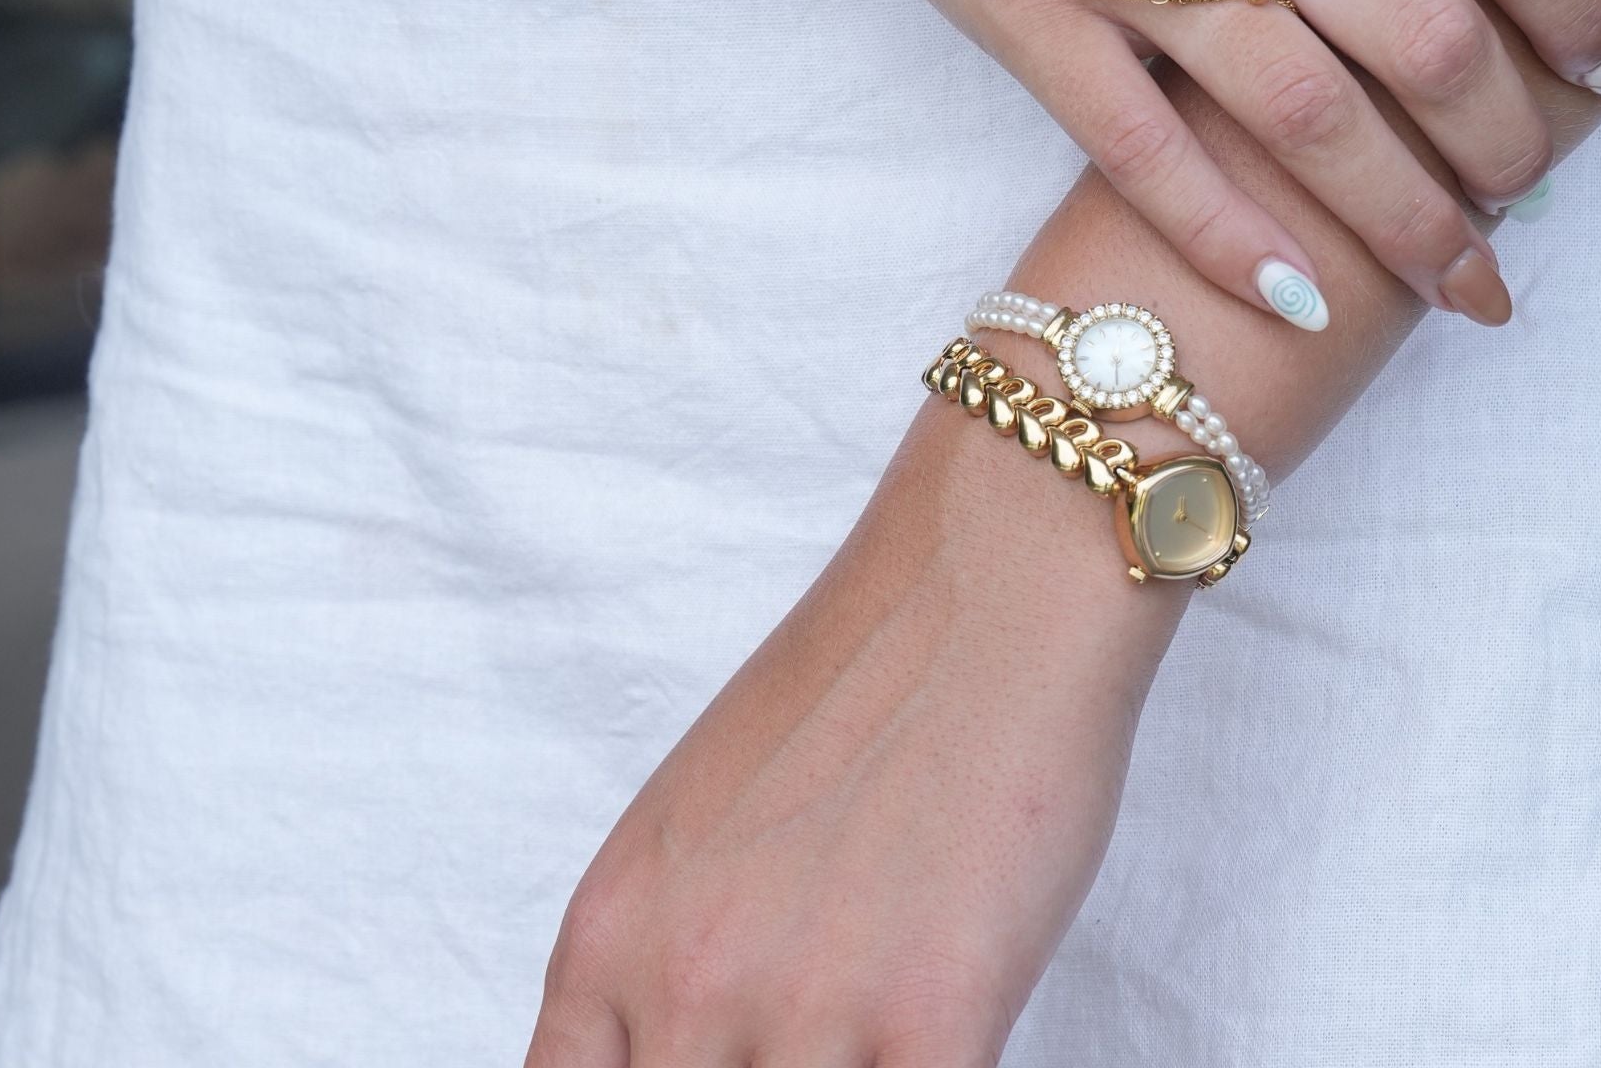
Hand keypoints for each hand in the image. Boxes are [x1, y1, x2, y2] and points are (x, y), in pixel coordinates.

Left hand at [524, 399, 1184, 1067]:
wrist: (992, 581)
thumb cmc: (870, 677)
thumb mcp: (705, 819)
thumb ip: (676, 952)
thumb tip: (684, 1051)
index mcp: (608, 931)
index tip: (700, 1064)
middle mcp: (682, 981)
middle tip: (802, 1046)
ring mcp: (803, 1008)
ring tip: (869, 1035)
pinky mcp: (933, 1017)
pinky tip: (944, 1048)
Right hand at [637, 0, 1600, 327]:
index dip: (1580, 2)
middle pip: (1424, 41)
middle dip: (1506, 138)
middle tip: (1534, 182)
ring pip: (1305, 120)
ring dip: (1403, 220)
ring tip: (1467, 282)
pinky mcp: (1031, 17)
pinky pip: (1141, 150)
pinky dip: (1222, 235)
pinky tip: (1295, 298)